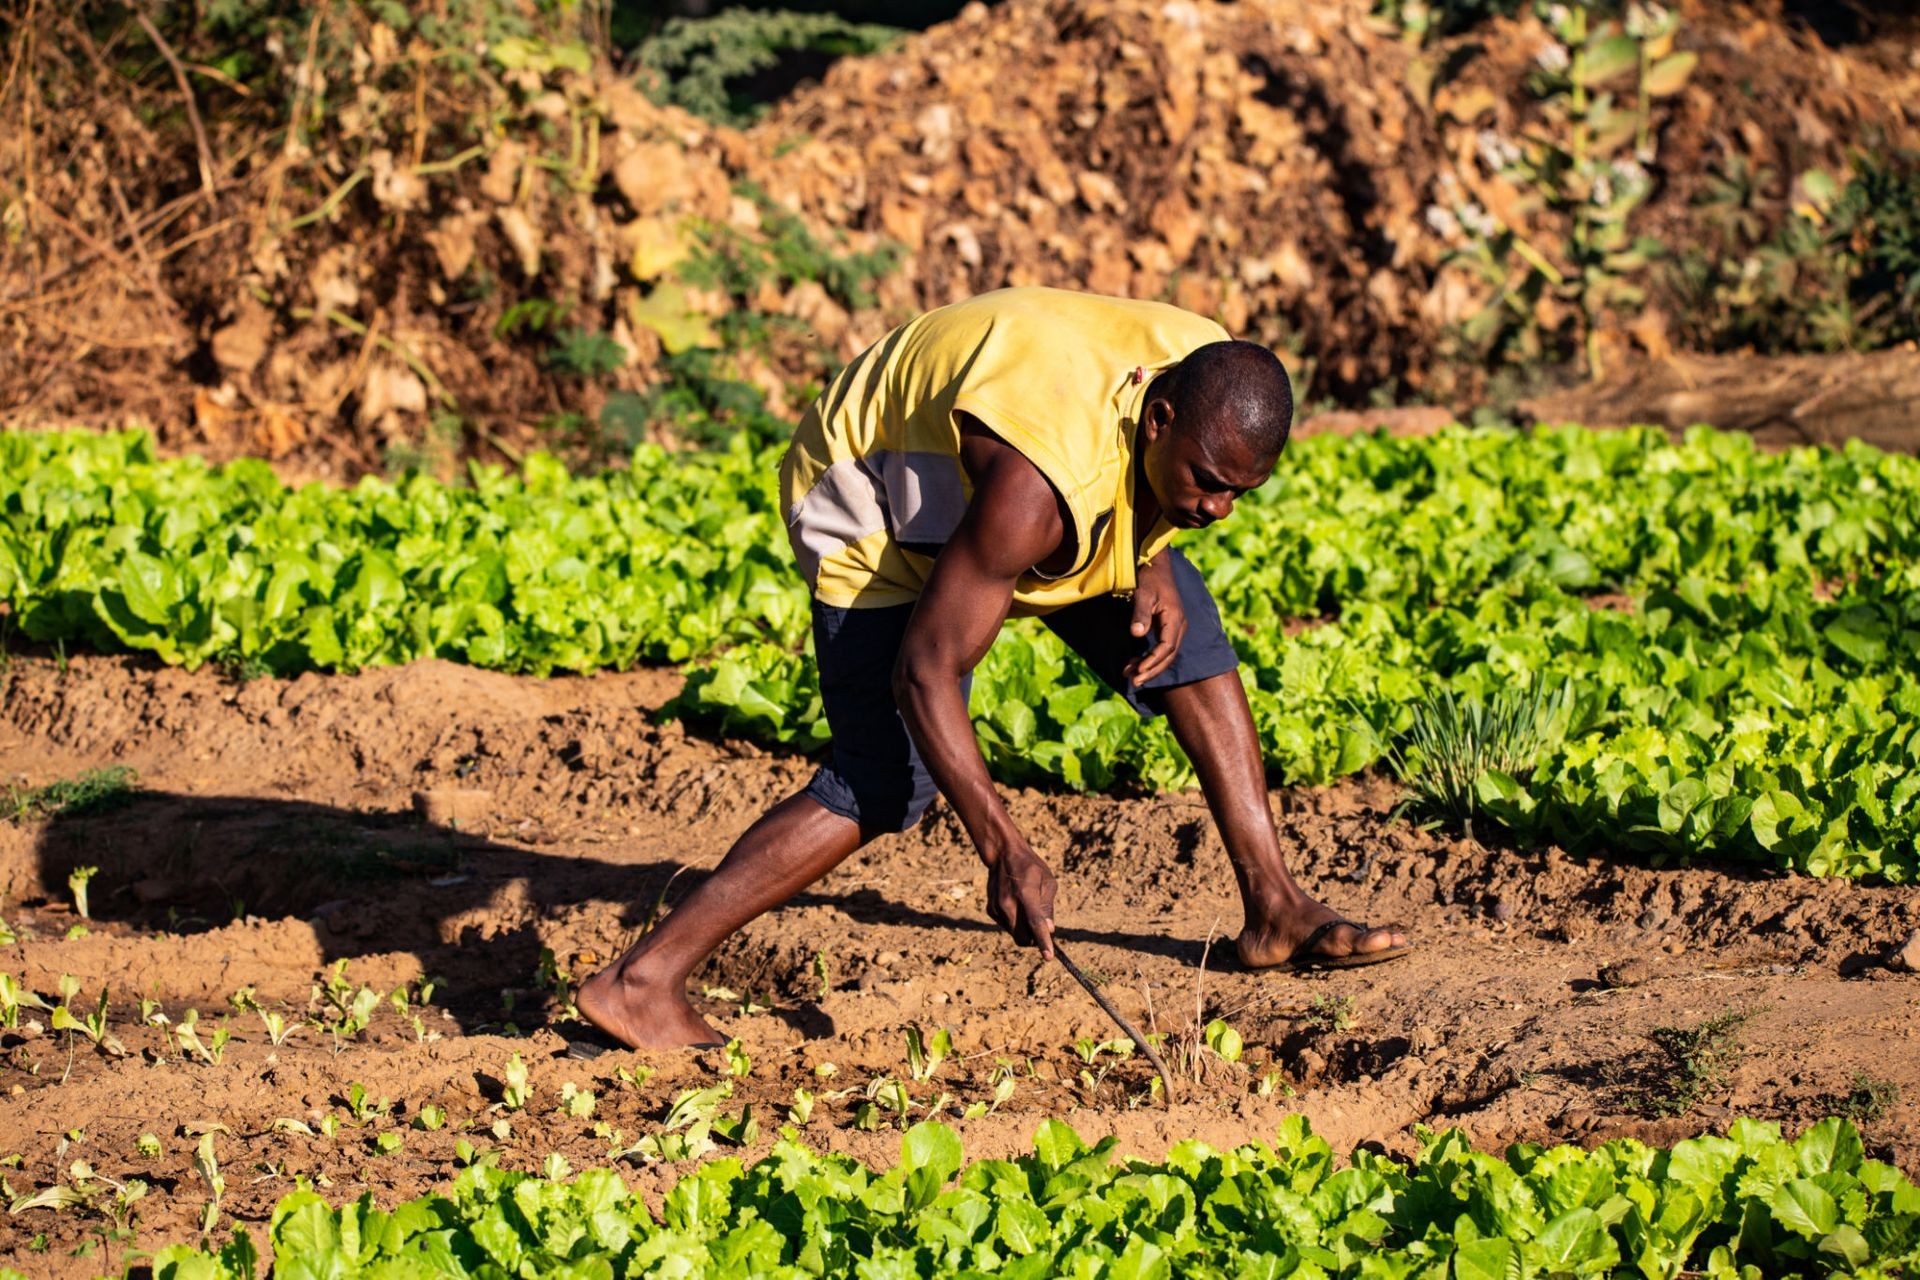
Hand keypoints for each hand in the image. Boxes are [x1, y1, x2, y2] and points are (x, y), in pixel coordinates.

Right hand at [984, 838, 1056, 958]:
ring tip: (1027, 907)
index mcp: (1026, 895)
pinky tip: (1016, 904)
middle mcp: (1009, 904)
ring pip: (1014, 934)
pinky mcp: (991, 911)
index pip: (1035, 923)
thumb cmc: (1030, 867)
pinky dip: (1015, 922)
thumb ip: (1048, 907)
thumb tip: (1050, 929)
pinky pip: (1007, 926)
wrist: (1003, 855)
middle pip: (1023, 938)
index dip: (1043, 942)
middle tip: (1042, 927)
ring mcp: (997, 908)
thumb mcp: (1047, 882)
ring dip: (1024, 929)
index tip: (1049, 957)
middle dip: (1034, 939)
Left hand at [1122, 553, 1186, 684]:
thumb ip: (1141, 614)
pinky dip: (1150, 658)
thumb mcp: (1143, 593)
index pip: (1167, 647)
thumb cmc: (1150, 578)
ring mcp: (1175, 627)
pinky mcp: (1168, 627)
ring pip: (1166, 654)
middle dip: (1151, 671)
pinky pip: (1162, 648)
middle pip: (1168, 656)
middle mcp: (1179, 625)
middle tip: (1134, 682)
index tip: (1138, 671)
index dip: (1153, 661)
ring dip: (1150, 667)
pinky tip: (1135, 664)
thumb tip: (1137, 634)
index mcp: (1175, 619)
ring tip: (1131, 676)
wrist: (1156, 565)